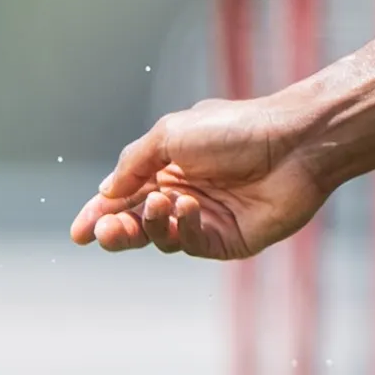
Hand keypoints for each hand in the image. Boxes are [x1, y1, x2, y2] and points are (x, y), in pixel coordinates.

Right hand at [70, 95, 330, 258]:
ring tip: (161, 201)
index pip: (123, 198)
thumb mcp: (171, 133)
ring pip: (160, 238)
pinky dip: (181, 229)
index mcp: (168, 168)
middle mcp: (184, 195)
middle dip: (116, 229)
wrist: (295, 142)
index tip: (79, 233)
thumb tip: (105, 191)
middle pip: (136, 224)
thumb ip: (135, 163)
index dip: (99, 215)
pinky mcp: (229, 240)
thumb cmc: (237, 129)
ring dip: (151, 224)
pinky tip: (187, 207)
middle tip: (105, 230)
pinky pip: (191, 244)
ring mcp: (207, 219)